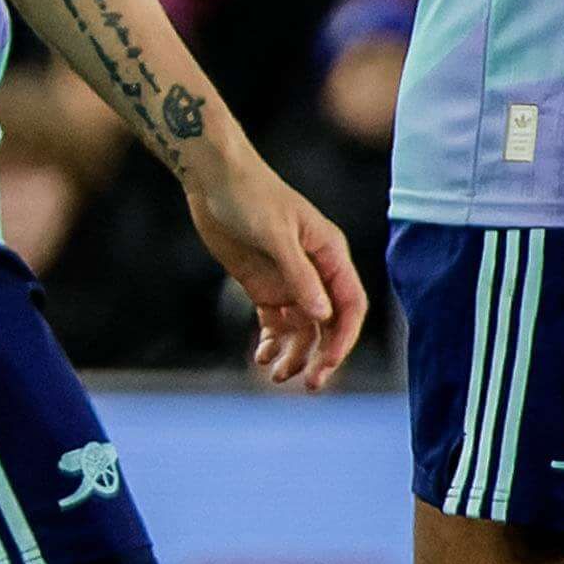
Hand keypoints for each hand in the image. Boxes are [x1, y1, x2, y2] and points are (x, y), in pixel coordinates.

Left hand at [186, 154, 366, 389]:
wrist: (213, 180)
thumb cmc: (250, 197)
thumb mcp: (275, 235)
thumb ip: (299, 276)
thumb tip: (324, 317)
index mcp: (330, 255)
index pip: (350, 306)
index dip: (343, 338)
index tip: (328, 364)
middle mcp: (315, 271)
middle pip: (328, 323)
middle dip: (321, 355)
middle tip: (307, 384)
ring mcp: (289, 280)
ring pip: (301, 328)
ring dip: (294, 354)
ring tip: (275, 376)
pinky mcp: (263, 284)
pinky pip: (274, 322)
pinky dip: (271, 342)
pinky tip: (261, 357)